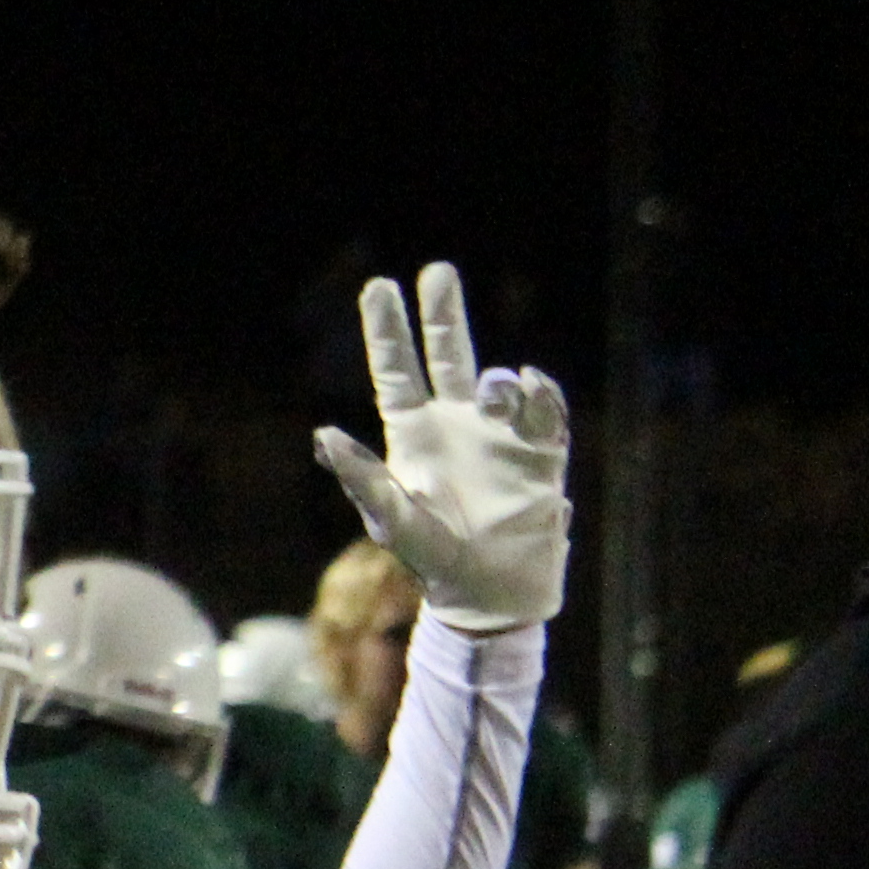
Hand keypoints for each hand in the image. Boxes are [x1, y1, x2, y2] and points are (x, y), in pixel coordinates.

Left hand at [310, 265, 569, 630]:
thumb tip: (323, 434)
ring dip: (497, 379)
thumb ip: (361, 478)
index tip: (380, 285)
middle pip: (448, 356)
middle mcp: (455, 427)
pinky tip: (529, 389)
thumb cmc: (432, 562)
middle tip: (437, 270)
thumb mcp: (391, 522)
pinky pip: (545, 414)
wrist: (490, 597)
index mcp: (413, 436)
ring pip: (498, 383)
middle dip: (442, 314)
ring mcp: (500, 438)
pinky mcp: (541, 456)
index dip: (387, 331)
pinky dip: (540, 396)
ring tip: (496, 389)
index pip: (397, 371)